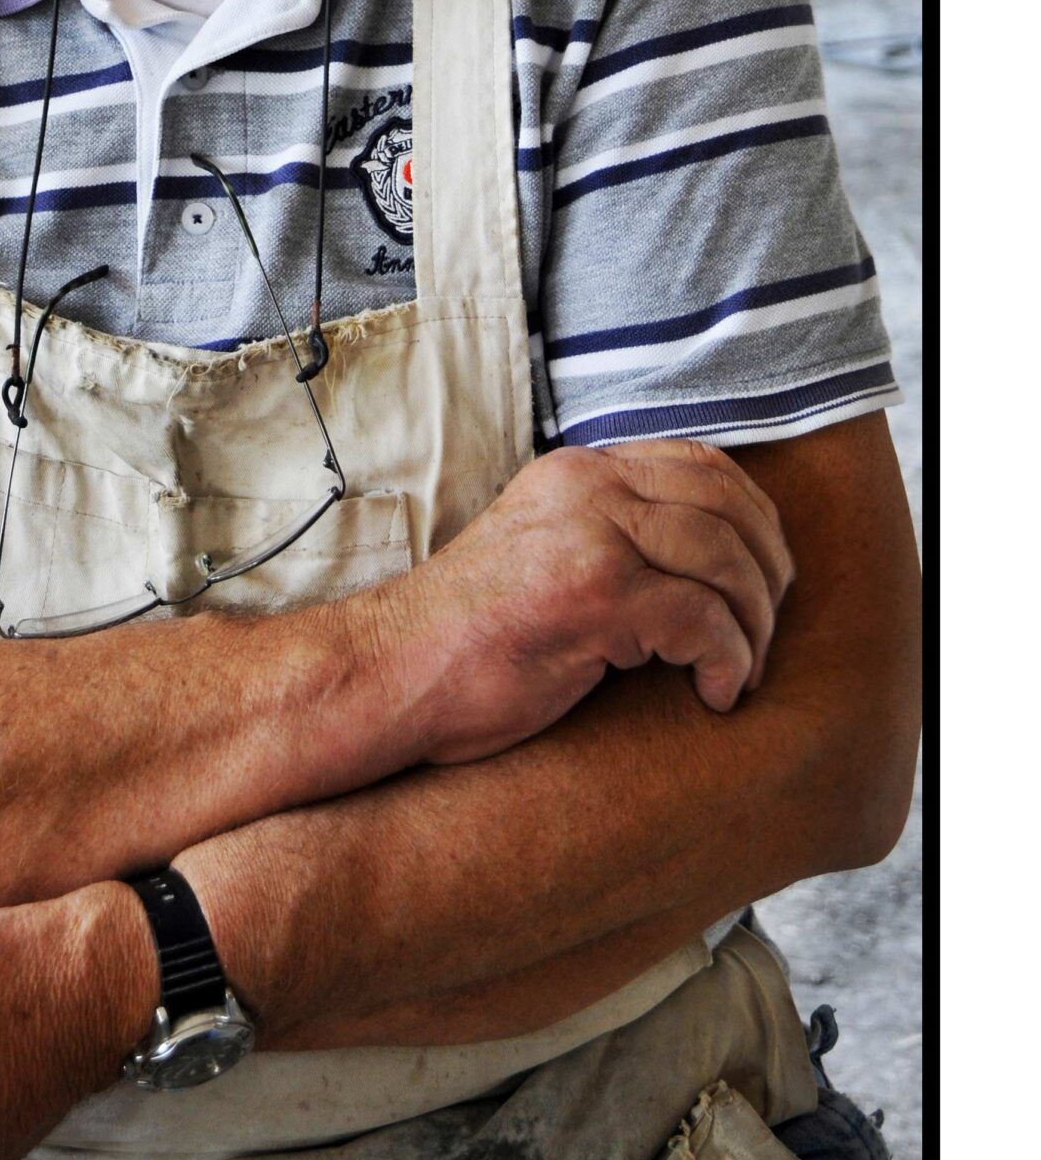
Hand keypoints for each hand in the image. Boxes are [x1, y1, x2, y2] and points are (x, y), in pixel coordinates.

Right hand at [386, 437, 794, 765]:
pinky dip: (729, 662)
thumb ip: (610, 535)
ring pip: (728, 560)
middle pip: (731, 506)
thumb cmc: (470, 638)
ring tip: (744, 670)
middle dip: (768, 574)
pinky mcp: (595, 594)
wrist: (390, 672)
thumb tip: (708, 560)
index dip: (755, 522)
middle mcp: (588, 487)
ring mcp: (591, 536)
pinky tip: (716, 694)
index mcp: (579, 471)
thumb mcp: (545, 552)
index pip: (704, 465)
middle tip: (766, 632)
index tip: (764, 580)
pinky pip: (705, 620)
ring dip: (754, 626)